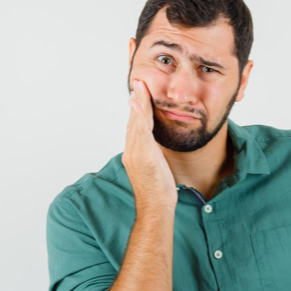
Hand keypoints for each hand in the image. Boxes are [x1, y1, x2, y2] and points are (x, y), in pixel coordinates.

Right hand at [124, 79, 176, 212]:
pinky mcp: (143, 156)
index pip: (136, 126)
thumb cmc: (158, 192)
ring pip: (136, 123)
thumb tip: (157, 149)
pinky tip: (138, 104)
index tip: (139, 94)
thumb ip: (154, 155)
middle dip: (136, 101)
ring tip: (139, 87)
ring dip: (137, 103)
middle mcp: (132, 151)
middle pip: (134, 121)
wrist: (155, 208)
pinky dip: (138, 117)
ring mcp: (136, 153)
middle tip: (138, 82)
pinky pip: (140, 132)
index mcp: (135, 153)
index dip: (138, 109)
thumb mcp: (156, 168)